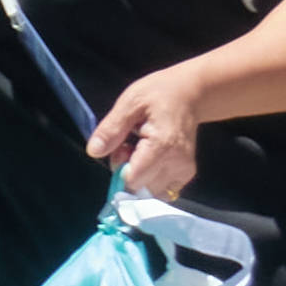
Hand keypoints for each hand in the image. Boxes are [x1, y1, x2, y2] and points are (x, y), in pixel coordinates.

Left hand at [87, 70, 204, 203]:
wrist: (190, 94)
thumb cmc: (159, 94)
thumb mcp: (130, 102)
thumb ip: (111, 129)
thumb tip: (94, 151)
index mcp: (162, 145)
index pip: (133, 180)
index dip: (119, 169)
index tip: (121, 148)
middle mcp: (177, 163)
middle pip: (140, 188)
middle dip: (128, 172)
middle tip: (130, 145)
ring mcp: (184, 171)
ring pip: (149, 191)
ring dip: (139, 175)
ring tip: (141, 149)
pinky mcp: (185, 175)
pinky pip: (160, 189)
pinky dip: (150, 178)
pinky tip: (150, 157)